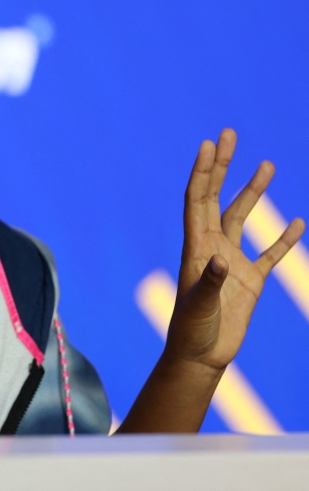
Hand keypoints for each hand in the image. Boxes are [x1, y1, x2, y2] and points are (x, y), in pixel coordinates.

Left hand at [166, 128, 304, 374]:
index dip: (203, 171)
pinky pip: (269, 252)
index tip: (209, 144)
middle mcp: (210, 247)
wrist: (200, 357)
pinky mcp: (250, 280)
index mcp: (194, 247)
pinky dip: (284, 237)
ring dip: (253, 191)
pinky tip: (299, 221)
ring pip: (242, 217)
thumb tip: (220, 261)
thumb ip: (210, 283)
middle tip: (229, 134)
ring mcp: (231, 261)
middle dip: (223, 166)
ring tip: (266, 163)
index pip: (197, 199)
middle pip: (216, 197)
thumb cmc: (192, 332)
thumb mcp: (199, 307)